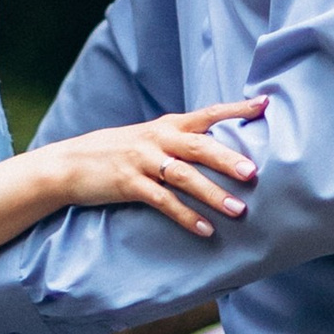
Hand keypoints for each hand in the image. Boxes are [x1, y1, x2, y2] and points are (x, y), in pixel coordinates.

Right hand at [33, 98, 264, 238]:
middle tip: (254, 172)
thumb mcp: (149, 138)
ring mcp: (142, 162)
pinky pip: (163, 202)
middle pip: (199, 146)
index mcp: (167, 126)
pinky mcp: (129, 185)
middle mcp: (157, 140)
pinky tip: (205, 229)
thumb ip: (180, 140)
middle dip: (228, 159)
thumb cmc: (117, 152)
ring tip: (238, 209)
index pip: (207, 114)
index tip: (264, 104)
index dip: (236, 109)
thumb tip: (219, 149)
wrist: (69, 163)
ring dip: (213, 194)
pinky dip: (186, 216)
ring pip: (184, 177)